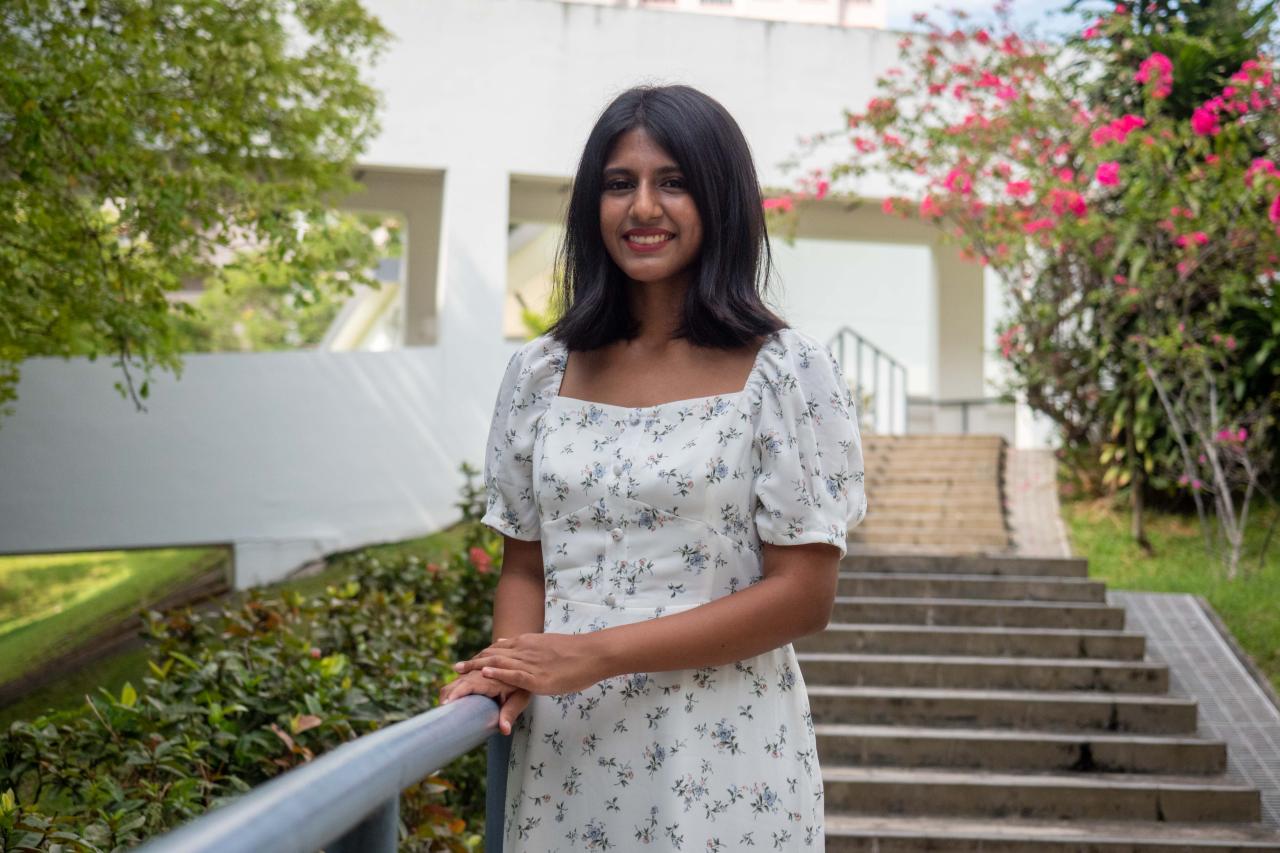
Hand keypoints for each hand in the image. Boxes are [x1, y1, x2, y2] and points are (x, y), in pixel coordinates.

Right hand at [439, 669, 530, 735]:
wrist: (523, 661)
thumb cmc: (522, 681)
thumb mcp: (520, 697)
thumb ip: (510, 712)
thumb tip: (504, 730)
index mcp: (490, 678)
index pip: (468, 684)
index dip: (456, 693)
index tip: (446, 704)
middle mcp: (480, 672)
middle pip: (457, 682)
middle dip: (446, 697)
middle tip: (440, 714)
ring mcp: (475, 669)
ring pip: (456, 679)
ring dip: (449, 692)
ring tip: (442, 710)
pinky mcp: (473, 669)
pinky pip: (459, 677)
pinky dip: (453, 688)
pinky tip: (449, 701)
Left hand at [452, 632, 606, 695]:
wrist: (593, 653)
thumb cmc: (575, 652)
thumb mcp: (548, 645)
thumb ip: (530, 647)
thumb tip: (514, 647)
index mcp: (528, 643)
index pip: (498, 650)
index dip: (481, 656)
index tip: (467, 663)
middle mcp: (526, 651)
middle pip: (493, 656)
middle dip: (473, 664)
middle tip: (454, 670)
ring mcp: (531, 664)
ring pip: (499, 664)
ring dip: (478, 669)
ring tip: (460, 673)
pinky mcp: (538, 677)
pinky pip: (514, 674)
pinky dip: (498, 674)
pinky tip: (486, 674)